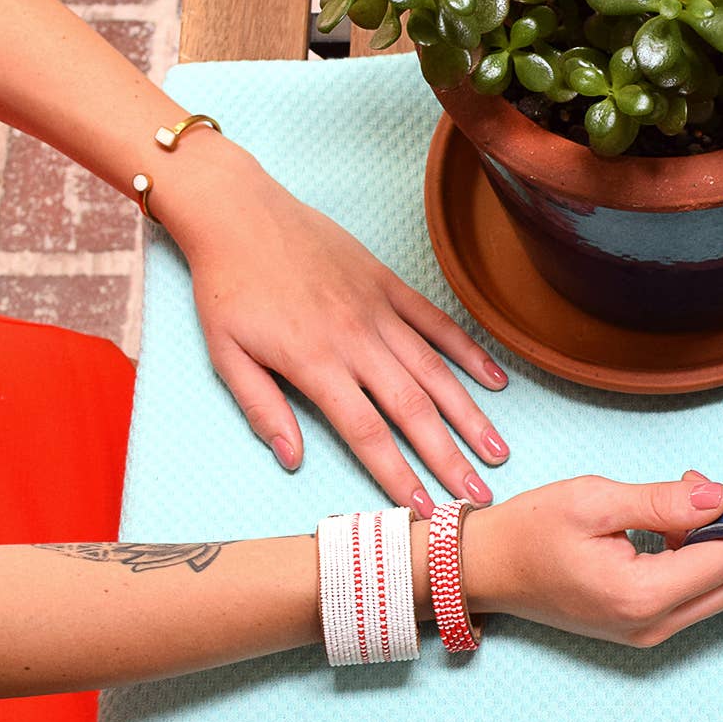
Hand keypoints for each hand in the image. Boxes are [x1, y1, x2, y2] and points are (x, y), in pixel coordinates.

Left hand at [156, 139, 508, 513]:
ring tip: (497, 451)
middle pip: (413, 410)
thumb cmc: (227, 287)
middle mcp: (356, 339)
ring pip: (434, 370)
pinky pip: (436, 322)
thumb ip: (262, 409)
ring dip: (470, 415)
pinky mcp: (388, 284)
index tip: (425, 509)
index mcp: (314, 363)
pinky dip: (467, 352)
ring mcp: (378, 310)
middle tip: (478, 496)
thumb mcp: (225, 354)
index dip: (399, 474)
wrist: (239, 212)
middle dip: (449, 458)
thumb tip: (291, 460)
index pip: (367, 432)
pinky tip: (495, 381)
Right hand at [461, 475, 722, 645]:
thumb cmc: (530, 533)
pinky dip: (697, 562)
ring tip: (676, 506)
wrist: (488, 568)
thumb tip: (720, 497)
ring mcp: (650, 634)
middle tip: (699, 492)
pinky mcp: (644, 630)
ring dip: (716, 546)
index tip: (721, 484)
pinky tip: (668, 531)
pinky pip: (696, 597)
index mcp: (643, 594)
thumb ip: (663, 501)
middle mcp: (654, 625)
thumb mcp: (594, 500)